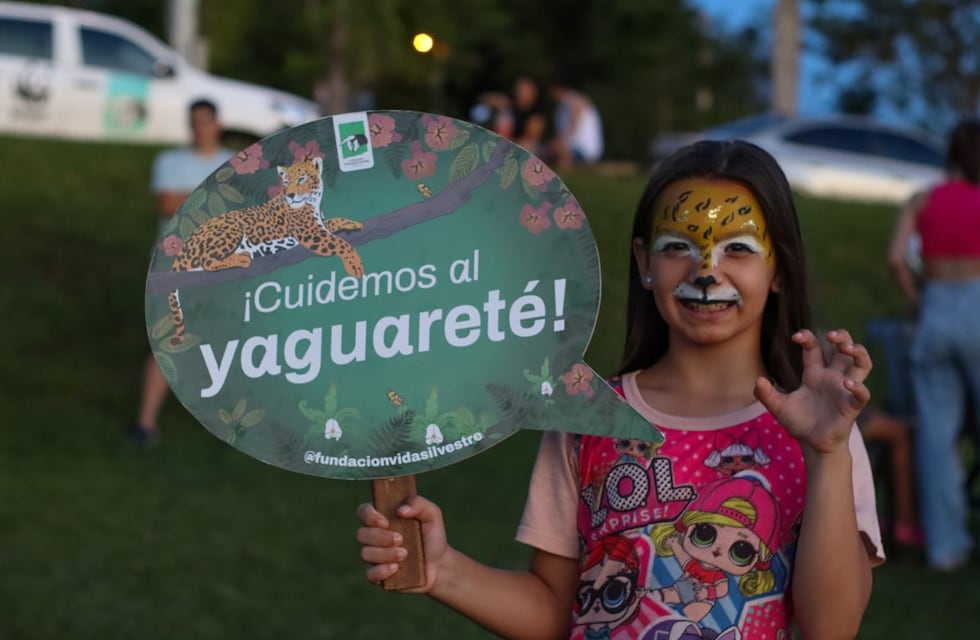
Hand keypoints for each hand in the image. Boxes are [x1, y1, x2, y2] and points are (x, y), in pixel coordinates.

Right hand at [355, 495, 449, 592]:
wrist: (440, 565)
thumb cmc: (433, 536)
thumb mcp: (432, 515)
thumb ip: (418, 503)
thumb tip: (400, 510)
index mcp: (383, 518)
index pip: (363, 511)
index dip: (369, 515)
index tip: (386, 521)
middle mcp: (375, 537)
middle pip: (361, 534)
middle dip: (380, 537)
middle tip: (401, 539)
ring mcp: (375, 557)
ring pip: (365, 554)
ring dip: (385, 554)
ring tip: (405, 554)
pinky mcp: (378, 576)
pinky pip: (369, 574)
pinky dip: (382, 571)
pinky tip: (396, 568)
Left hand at [754, 329, 871, 454]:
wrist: (813, 446)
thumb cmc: (799, 423)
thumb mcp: (778, 407)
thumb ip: (766, 394)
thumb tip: (758, 380)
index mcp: (814, 374)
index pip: (814, 348)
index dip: (807, 338)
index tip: (795, 336)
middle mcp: (832, 378)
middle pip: (844, 349)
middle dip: (842, 337)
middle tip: (832, 335)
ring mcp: (844, 391)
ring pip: (862, 365)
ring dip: (859, 353)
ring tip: (848, 348)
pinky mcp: (851, 406)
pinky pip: (862, 394)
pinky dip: (859, 387)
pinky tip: (848, 384)